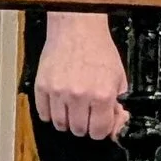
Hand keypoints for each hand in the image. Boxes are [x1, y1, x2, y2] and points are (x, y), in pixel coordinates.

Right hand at [34, 12, 130, 140]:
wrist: (77, 28)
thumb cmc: (98, 49)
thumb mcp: (119, 76)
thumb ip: (118, 104)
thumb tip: (116, 126)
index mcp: (102, 94)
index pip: (99, 131)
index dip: (101, 129)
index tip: (99, 124)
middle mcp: (80, 95)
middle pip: (78, 130)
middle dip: (84, 125)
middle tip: (87, 112)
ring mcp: (59, 92)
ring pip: (60, 125)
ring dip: (67, 121)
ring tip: (73, 107)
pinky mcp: (42, 87)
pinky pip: (43, 114)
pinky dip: (51, 113)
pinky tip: (59, 102)